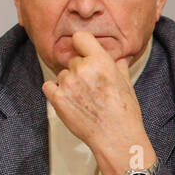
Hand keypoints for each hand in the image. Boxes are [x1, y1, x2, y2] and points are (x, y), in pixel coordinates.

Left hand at [42, 30, 155, 174]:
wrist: (115, 137)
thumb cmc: (124, 112)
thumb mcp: (126, 83)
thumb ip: (117, 66)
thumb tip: (118, 56)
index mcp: (101, 61)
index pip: (80, 37)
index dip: (81, 44)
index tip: (83, 51)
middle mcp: (82, 69)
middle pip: (72, 60)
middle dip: (79, 70)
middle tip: (91, 87)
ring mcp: (67, 83)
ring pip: (62, 74)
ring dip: (69, 83)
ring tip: (84, 99)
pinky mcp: (57, 97)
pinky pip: (49, 86)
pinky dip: (56, 92)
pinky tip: (70, 101)